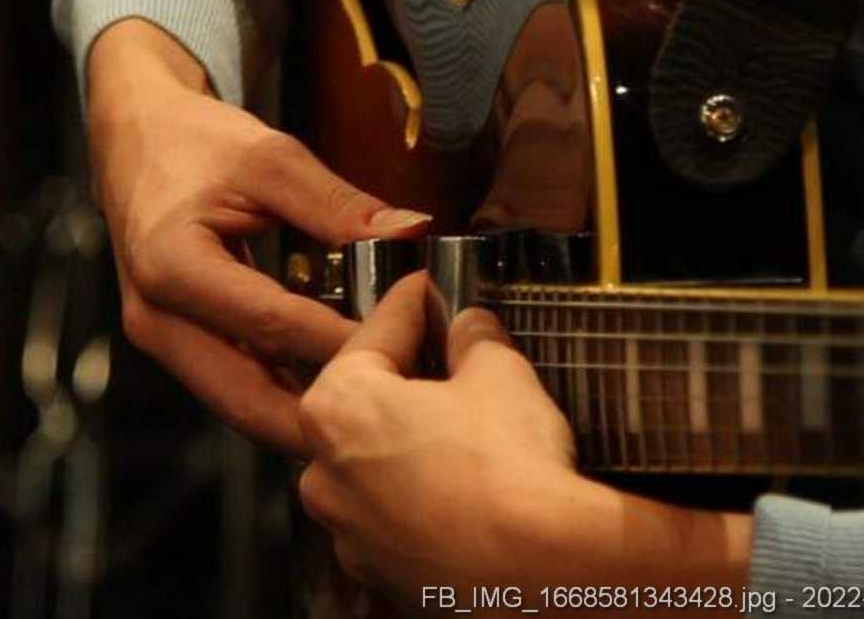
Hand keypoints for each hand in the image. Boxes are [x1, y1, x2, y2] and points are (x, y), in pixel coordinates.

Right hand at [85, 20, 430, 453]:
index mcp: (171, 266)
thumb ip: (337, 203)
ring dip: (309, 414)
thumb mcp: (269, 157)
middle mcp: (156, 319)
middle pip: (251, 400)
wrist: (135, 138)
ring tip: (379, 403)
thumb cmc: (193, 141)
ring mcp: (162, 340)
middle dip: (327, 413)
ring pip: (243, 408)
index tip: (407, 343)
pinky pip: (236, 389)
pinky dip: (288, 394)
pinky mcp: (177, 346)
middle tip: (399, 407)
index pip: (271, 325)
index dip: (342, 341)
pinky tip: (340, 384)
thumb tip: (409, 233)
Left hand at [297, 272, 751, 615]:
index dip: (411, 304)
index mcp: (337, 407)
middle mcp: (324, 473)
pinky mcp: (381, 575)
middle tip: (449, 360)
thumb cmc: (508, 468)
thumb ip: (475, 340)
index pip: (375, 331)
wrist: (540, 570)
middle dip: (405, 382)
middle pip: (363, 405)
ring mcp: (349, 532)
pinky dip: (422, 501)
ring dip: (409, 446)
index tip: (426, 289)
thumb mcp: (500, 373)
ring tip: (465, 432)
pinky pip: (396, 520)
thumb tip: (472, 327)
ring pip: (375, 468)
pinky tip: (464, 489)